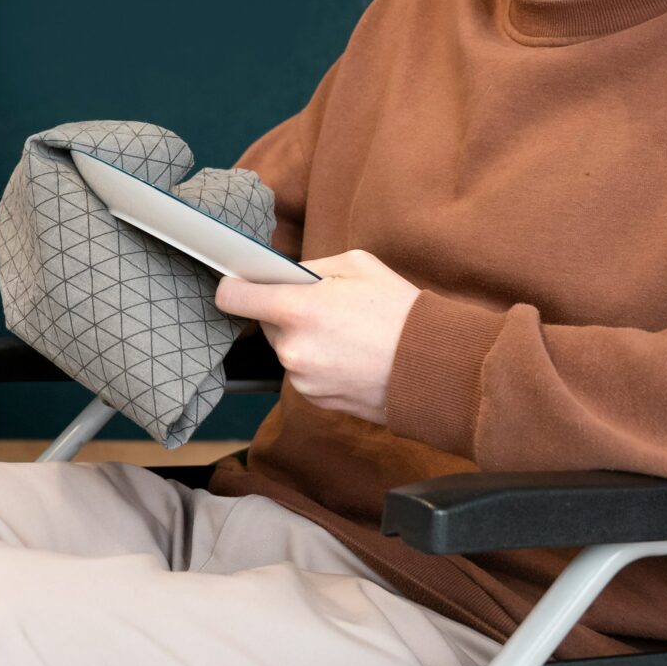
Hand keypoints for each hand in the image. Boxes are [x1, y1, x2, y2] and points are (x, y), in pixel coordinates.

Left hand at [213, 249, 420, 424]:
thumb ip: (311, 268)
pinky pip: (304, 372)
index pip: (234, 298)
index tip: (239, 283)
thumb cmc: (400, 313)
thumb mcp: (358, 266)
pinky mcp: (316, 400)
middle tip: (326, 308)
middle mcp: (291, 349)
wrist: (432, 368)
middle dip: (287, 312)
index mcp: (297, 310)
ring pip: (286, 349)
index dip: (234, 287)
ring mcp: (302, 379)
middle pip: (266, 322)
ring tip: (346, 334)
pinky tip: (350, 356)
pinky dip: (319, 363)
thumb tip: (284, 274)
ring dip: (305, 339)